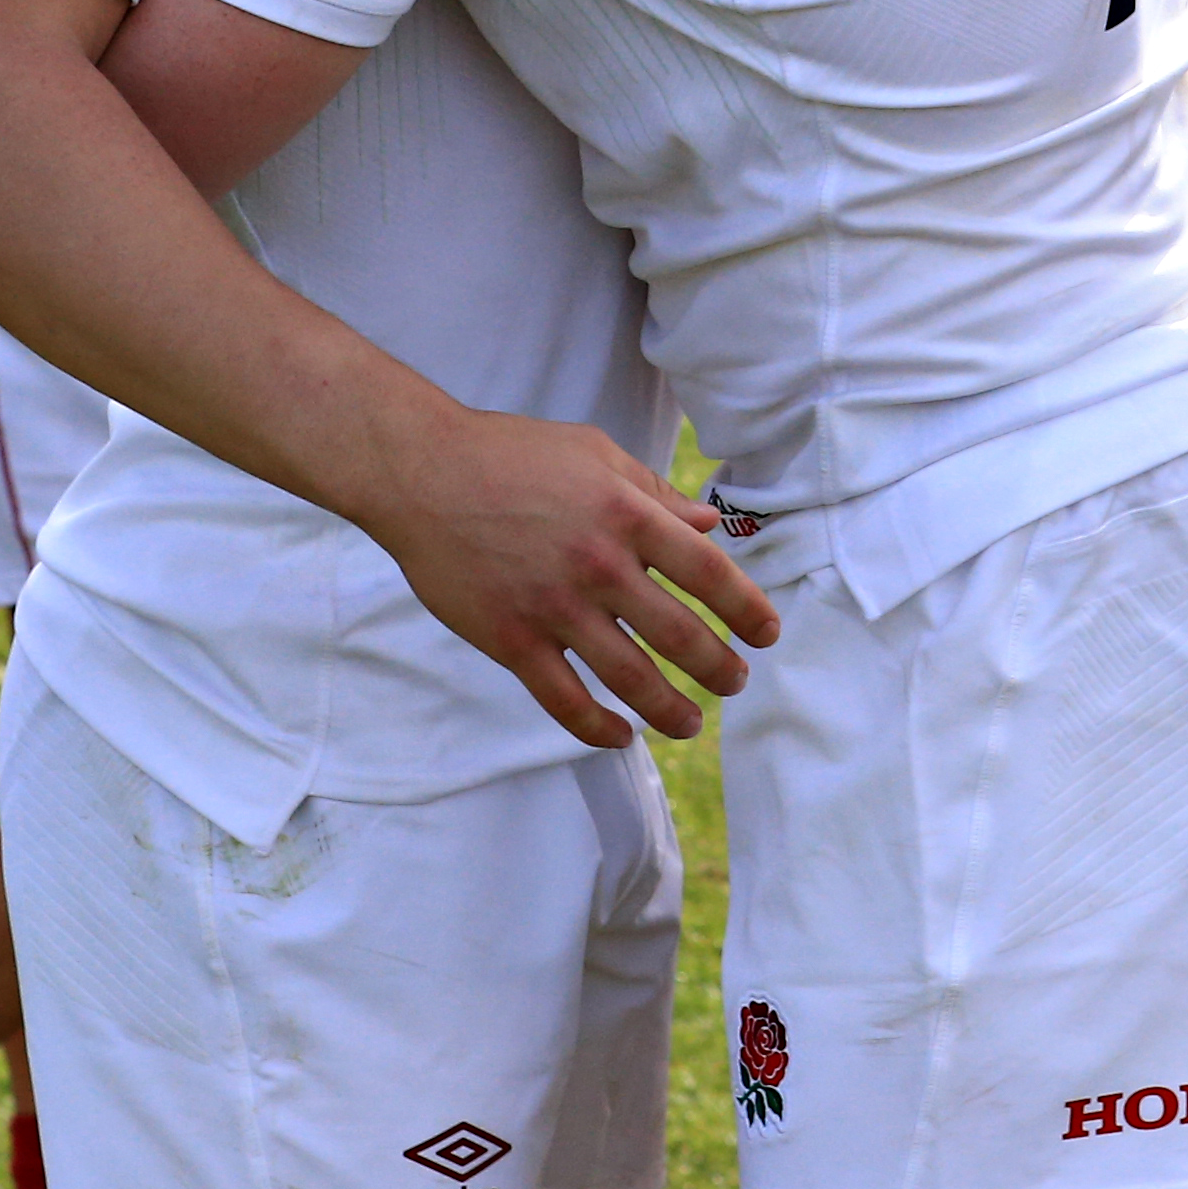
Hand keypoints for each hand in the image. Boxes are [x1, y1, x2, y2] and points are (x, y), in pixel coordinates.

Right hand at [354, 408, 781, 750]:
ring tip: (690, 723)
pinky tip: (620, 735)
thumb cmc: (511, 453)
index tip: (766, 635)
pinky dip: (598, 728)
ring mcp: (554, 607)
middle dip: (718, 669)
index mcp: (626, 514)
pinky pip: (564, 701)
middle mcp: (599, 565)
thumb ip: (654, 493)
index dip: (747, 610)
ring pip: (630, 679)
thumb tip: (709, 523)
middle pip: (680, 637)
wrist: (421, 472)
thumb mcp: (594, 454)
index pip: (709, 574)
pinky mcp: (512, 639)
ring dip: (670, 711)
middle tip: (733, 683)